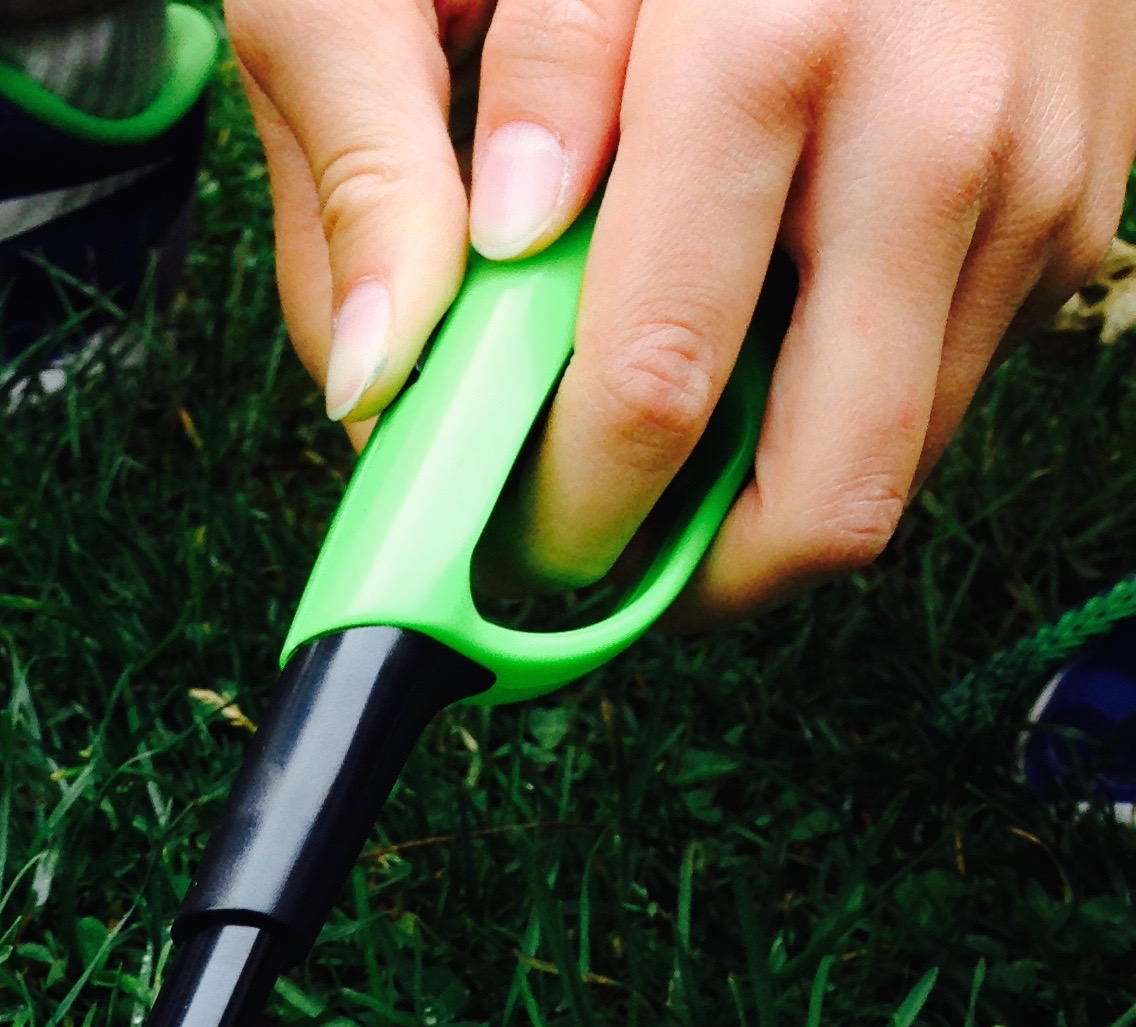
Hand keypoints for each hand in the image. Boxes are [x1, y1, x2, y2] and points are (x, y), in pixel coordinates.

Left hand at [227, 0, 1135, 617]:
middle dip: (688, 563)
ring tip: (660, 430)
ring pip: (904, 455)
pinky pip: (958, 370)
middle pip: (829, 490)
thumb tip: (373, 371)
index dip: (560, 518)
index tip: (494, 555)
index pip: (651, 389)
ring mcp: (1037, 156)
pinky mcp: (1088, 178)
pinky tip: (763, 317)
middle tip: (583, 543)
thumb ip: (384, 150)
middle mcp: (940, 112)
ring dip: (771, 486)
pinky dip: (844, 388)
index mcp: (771, 42)